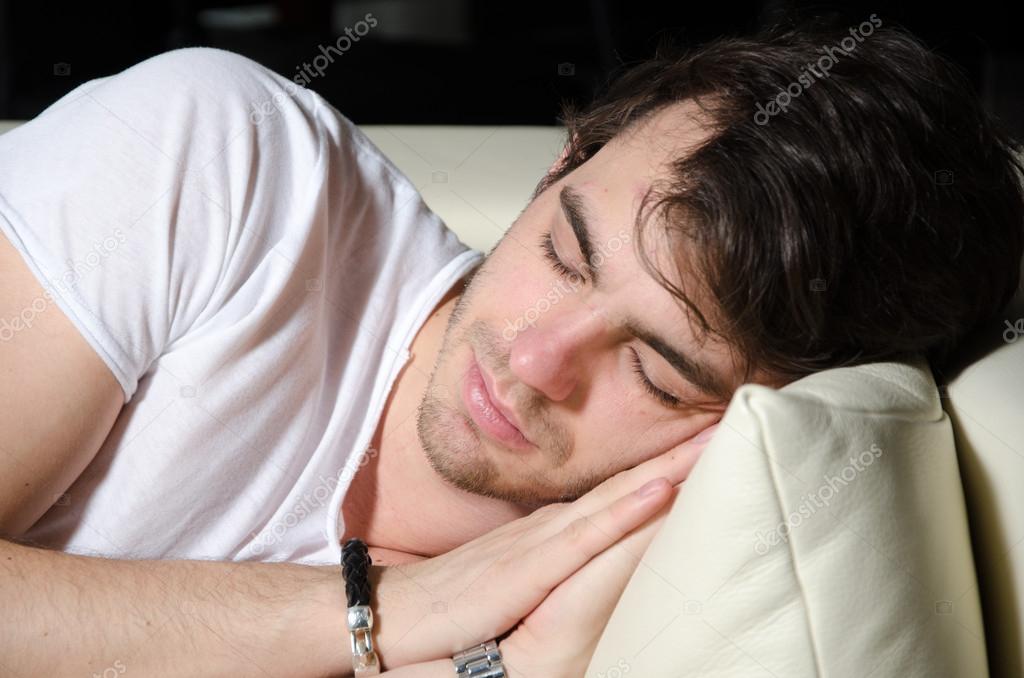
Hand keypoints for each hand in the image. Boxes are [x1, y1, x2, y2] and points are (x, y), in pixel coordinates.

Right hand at [370, 422, 719, 669]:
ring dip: (672, 466)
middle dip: (685, 452)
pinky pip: (589, 537)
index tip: (713, 438)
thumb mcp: (521, 575)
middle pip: (634, 483)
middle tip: (736, 415)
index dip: (671, 463)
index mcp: (560, 530)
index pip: (626, 490)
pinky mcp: (531, 567)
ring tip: (718, 435)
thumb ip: (560, 559)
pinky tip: (663, 488)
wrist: (400, 613)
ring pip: (622, 498)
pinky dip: (629, 510)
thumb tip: (602, 547)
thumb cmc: (457, 601)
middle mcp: (559, 526)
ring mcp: (545, 542)